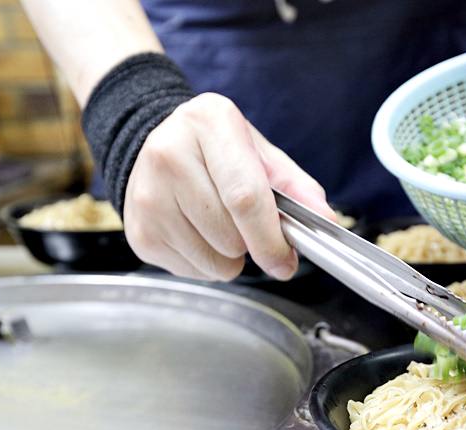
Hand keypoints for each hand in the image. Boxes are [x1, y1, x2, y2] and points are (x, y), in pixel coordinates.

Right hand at [123, 92, 332, 280]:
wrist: (154, 146)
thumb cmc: (216, 152)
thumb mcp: (259, 153)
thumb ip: (296, 187)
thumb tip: (325, 221)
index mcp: (208, 123)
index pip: (245, 197)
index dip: (270, 239)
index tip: (286, 261)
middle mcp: (169, 154)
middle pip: (230, 235)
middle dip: (252, 247)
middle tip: (248, 228)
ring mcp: (147, 196)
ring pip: (213, 261)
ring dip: (229, 257)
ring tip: (219, 225)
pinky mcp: (139, 232)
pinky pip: (193, 271)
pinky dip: (206, 262)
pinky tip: (196, 231)